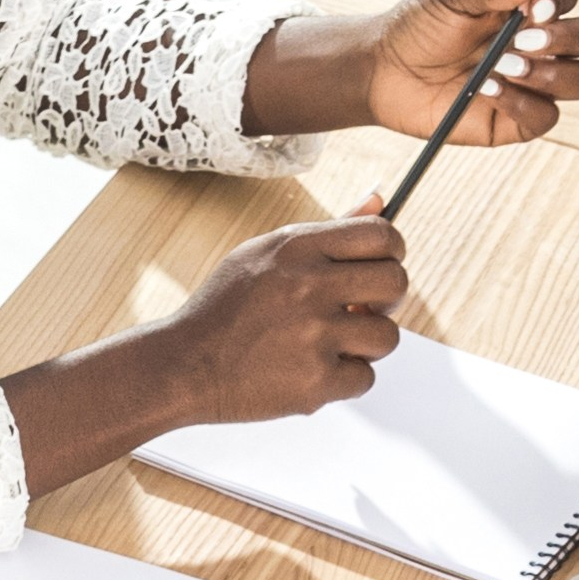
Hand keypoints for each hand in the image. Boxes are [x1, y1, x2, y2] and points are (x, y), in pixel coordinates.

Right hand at [134, 215, 409, 430]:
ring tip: (330, 345)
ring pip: (387, 337)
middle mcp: (309, 286)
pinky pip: (365, 379)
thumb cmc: (226, 308)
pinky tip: (310, 372)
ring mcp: (314, 336)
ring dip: (366, 345)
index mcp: (297, 247)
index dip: (391, 253)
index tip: (377, 270)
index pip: (382, 234)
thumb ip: (329, 230)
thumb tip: (381, 197)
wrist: (182, 365)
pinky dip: (343, 381)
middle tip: (360, 311)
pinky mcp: (315, 382)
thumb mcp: (266, 254)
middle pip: (396, 283)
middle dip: (386, 300)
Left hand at [307, 0, 578, 147]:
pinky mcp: (520, 120)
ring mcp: (537, 83)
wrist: (385, 70)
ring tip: (502, 65)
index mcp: (532, 7)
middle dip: (574, 38)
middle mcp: (545, 44)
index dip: (561, 1)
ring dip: (550, 74)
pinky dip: (520, 103)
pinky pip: (546, 117)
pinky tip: (485, 90)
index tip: (532, 8)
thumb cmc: (421, 25)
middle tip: (527, 39)